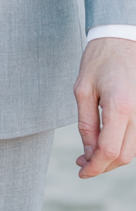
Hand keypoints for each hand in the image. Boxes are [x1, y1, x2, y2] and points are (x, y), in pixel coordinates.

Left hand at [74, 36, 135, 176]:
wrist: (121, 38)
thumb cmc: (99, 60)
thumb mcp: (82, 90)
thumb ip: (86, 124)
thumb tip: (88, 153)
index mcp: (119, 107)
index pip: (108, 151)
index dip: (94, 167)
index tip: (81, 172)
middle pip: (123, 156)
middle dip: (102, 166)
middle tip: (82, 163)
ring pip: (131, 150)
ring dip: (111, 158)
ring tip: (89, 154)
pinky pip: (135, 138)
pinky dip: (120, 146)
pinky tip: (103, 143)